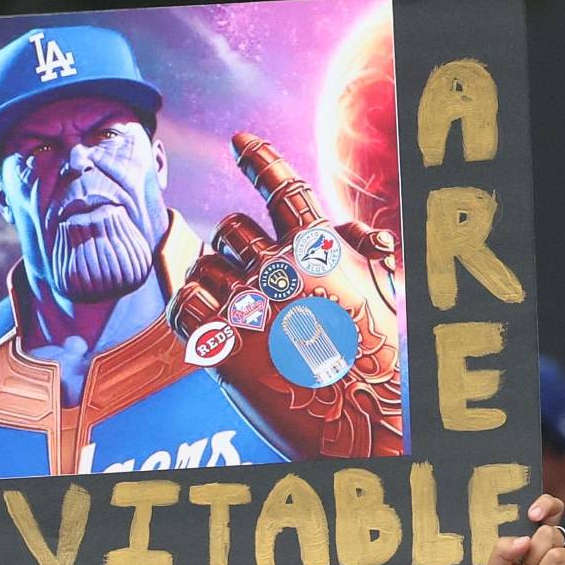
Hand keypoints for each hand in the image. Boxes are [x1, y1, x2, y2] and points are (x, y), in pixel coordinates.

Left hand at [166, 132, 402, 458]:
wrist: (358, 423)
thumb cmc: (374, 363)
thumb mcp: (382, 294)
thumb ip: (361, 251)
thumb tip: (352, 228)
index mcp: (321, 246)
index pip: (281, 184)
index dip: (258, 157)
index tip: (239, 141)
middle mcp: (280, 265)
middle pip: (231, 230)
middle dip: (234, 251)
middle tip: (249, 283)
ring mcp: (247, 300)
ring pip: (202, 266)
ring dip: (211, 284)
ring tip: (234, 314)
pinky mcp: (222, 341)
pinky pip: (181, 304)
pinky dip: (187, 312)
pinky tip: (206, 328)